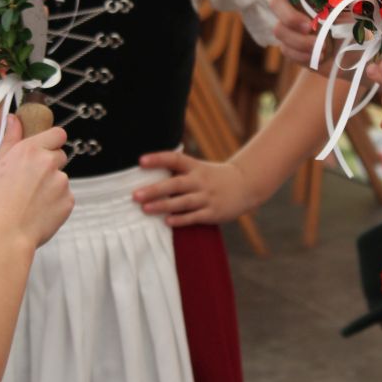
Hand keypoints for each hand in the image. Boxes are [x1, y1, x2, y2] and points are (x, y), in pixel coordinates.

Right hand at [0, 117, 71, 248]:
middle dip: (49, 165)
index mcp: (30, 150)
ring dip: (51, 186)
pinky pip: (64, 197)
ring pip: (61, 178)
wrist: (4, 236)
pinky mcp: (68, 201)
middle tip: (30, 182)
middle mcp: (49, 162)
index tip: (44, 150)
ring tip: (30, 201)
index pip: (57, 134)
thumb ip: (10, 139)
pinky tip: (38, 212)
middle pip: (59, 156)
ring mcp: (61, 182)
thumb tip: (14, 119)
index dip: (51, 141)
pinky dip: (55, 203)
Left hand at [134, 152, 262, 225]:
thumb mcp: (199, 168)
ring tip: (145, 209)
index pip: (175, 159)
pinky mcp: (213, 212)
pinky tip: (167, 222)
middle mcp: (200, 180)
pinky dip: (181, 219)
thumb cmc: (213, 178)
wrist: (245, 185)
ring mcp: (207, 197)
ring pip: (183, 202)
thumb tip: (148, 176)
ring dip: (163, 206)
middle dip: (155, 190)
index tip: (140, 161)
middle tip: (135, 195)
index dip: (158, 159)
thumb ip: (179, 172)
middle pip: (175, 184)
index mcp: (195, 167)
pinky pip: (195, 217)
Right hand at [270, 0, 367, 77]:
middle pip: (276, 4)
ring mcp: (292, 28)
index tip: (303, 1)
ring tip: (325, 49)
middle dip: (290, 17)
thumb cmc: (360, 27)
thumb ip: (339, 3)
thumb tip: (327, 1)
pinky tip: (320, 57)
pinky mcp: (292, 48)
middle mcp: (298, 7)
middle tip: (309, 28)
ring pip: (280, 30)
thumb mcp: (355, 11)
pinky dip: (302, 55)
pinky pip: (286, 50)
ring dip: (301, 41)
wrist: (363, 55)